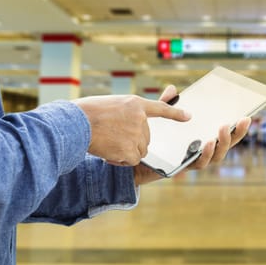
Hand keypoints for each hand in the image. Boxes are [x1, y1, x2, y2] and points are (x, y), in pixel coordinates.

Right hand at [73, 94, 190, 165]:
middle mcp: (140, 118)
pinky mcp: (132, 149)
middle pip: (146, 138)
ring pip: (140, 150)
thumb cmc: (87, 114)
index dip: (175, 113)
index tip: (188, 116)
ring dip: (126, 151)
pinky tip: (107, 152)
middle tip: (112, 136)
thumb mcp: (111, 104)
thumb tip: (139, 120)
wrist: (77, 124)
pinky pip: (132, 160)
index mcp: (135, 103)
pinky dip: (120, 160)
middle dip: (131, 141)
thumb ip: (127, 111)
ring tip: (108, 142)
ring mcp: (137, 133)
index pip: (160, 108)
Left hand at [133, 85, 250, 185]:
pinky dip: (205, 153)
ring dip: (222, 143)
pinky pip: (198, 163)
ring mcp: (193, 161)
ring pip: (216, 156)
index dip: (237, 128)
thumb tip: (172, 88)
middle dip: (236, 134)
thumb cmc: (153, 142)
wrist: (135, 163)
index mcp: (200, 140)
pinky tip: (206, 142)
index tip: (247, 116)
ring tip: (223, 129)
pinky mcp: (184, 168)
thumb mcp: (160, 120)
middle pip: (225, 145)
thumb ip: (166, 106)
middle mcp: (201, 152)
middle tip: (242, 120)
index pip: (223, 135)